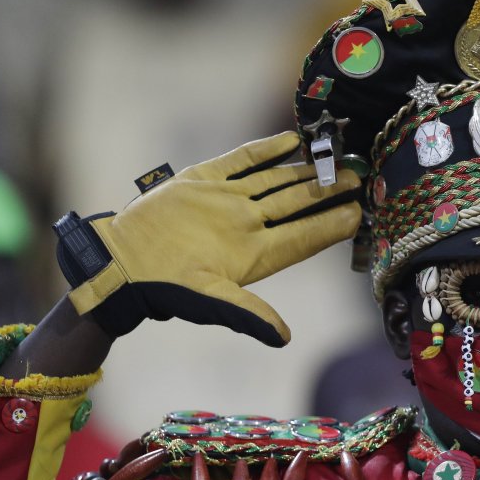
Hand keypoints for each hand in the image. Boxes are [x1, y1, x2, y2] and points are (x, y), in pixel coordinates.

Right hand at [58, 132, 360, 346]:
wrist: (120, 261)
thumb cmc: (165, 288)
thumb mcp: (210, 301)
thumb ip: (249, 314)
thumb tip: (284, 338)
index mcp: (254, 253)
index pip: (302, 237)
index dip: (330, 226)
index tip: (359, 215)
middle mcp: (246, 225)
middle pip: (296, 204)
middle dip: (327, 192)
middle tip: (358, 178)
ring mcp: (228, 202)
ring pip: (275, 181)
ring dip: (304, 170)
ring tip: (334, 158)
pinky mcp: (203, 181)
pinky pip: (242, 161)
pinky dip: (267, 150)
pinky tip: (291, 141)